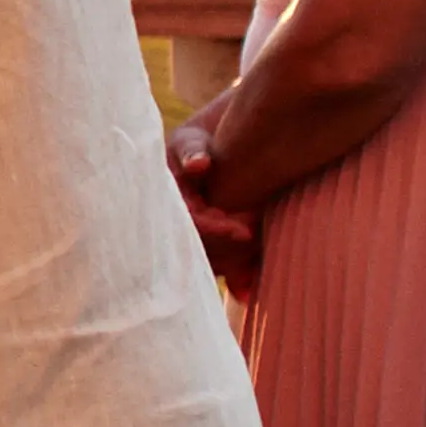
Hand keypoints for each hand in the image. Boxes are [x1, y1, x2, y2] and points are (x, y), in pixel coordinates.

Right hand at [169, 121, 260, 291]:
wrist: (205, 153)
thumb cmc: (194, 145)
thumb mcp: (189, 141)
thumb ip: (191, 151)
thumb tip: (199, 165)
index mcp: (164, 202)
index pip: (187, 225)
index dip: (215, 232)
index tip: (245, 231)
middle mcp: (171, 226)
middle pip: (198, 251)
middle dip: (230, 250)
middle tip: (260, 239)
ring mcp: (184, 240)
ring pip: (206, 264)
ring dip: (234, 263)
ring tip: (261, 248)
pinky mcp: (201, 249)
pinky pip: (215, 269)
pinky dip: (234, 276)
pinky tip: (250, 284)